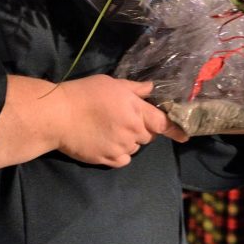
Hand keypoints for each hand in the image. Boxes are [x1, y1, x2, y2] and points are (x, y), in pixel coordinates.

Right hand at [56, 75, 182, 167]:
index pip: (164, 123)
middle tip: (124, 119)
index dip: (175, 129)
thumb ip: (135, 89)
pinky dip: (119, 153)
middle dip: (142, 129)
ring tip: (110, 129)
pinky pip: (123, 159)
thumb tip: (152, 89)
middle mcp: (133, 131)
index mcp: (136, 110)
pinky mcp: (108, 159)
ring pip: (135, 147)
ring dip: (129, 140)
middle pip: (148, 136)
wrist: (58, 115)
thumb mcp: (111, 83)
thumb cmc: (84, 93)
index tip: (184, 136)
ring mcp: (121, 147)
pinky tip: (106, 142)